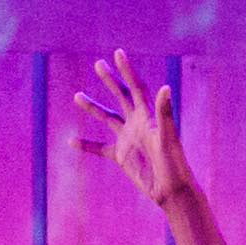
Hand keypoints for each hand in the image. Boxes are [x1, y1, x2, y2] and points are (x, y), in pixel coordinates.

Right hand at [77, 52, 198, 210]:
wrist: (172, 191)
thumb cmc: (174, 164)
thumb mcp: (167, 137)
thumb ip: (164, 113)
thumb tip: (165, 87)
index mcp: (148, 116)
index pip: (136, 87)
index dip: (127, 70)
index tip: (118, 53)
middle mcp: (137, 124)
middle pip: (121, 96)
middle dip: (110, 80)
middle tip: (98, 64)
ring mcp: (129, 139)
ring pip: (108, 119)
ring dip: (93, 108)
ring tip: (77, 96)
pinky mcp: (122, 156)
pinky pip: (101, 148)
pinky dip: (87, 145)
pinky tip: (71, 142)